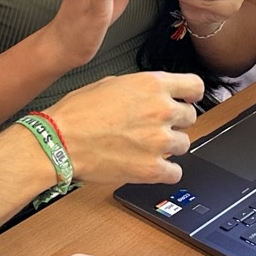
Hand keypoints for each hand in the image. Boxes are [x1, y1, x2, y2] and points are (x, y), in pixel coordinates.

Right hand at [42, 72, 200, 184]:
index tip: (188, 100)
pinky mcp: (152, 169)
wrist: (60, 142)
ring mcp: (159, 141)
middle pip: (190, 117)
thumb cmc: (77, 113)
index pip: (195, 87)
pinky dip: (165, 171)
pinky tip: (151, 165)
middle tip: (155, 126)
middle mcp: (161, 110)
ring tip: (147, 146)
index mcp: (152, 85)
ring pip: (185, 144)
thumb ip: (142, 88)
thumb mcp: (112, 83)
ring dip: (170, 146)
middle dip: (174, 122)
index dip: (191, 95)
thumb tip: (154, 94)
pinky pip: (176, 172)